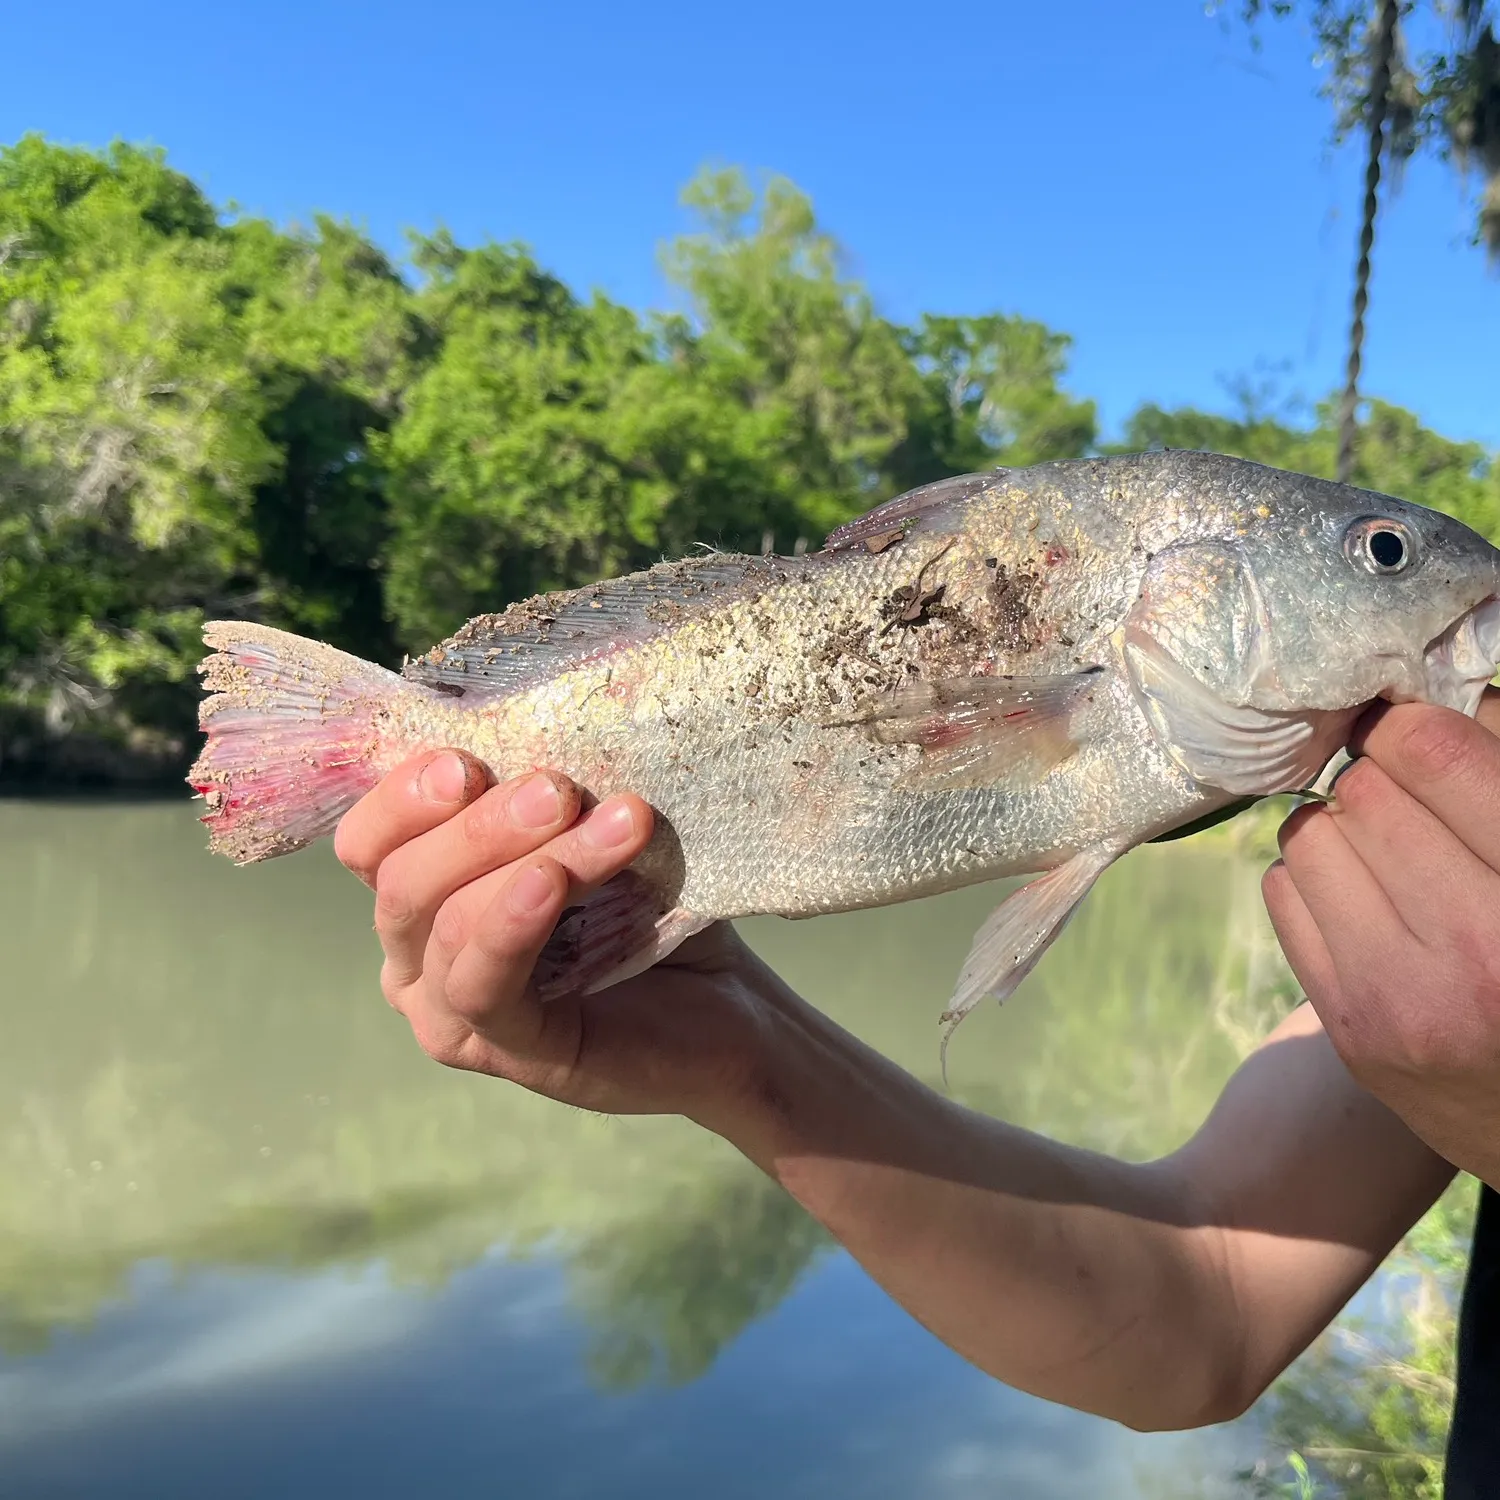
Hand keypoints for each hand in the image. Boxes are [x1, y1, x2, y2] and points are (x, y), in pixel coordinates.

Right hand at [333, 750, 790, 1123]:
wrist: (733, 1009)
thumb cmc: (652, 909)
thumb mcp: (590, 831)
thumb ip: (544, 794)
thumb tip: (538, 720)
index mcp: (424, 896)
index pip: (367, 843)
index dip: (401, 796)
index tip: (468, 757)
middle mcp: (416, 959)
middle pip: (400, 881)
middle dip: (479, 824)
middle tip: (557, 789)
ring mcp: (453, 1013)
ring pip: (449, 924)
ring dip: (526, 860)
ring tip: (613, 823)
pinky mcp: (508, 1051)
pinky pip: (484, 984)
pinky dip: (513, 923)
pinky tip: (553, 882)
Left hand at [1263, 689, 1499, 1185]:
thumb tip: (1456, 695)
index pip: (1436, 755)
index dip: (1414, 724)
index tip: (1416, 727)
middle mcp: (1477, 949)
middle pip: (1367, 790)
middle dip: (1383, 776)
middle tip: (1412, 793)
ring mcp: (1402, 998)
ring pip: (1312, 835)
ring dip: (1344, 825)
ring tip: (1390, 850)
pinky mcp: (1351, 1031)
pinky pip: (1284, 892)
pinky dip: (1314, 878)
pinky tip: (1365, 899)